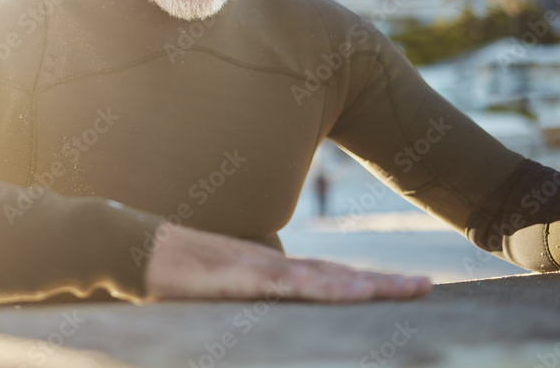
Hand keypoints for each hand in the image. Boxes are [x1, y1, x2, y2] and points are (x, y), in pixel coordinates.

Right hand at [144, 223, 431, 301]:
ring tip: (413, 289)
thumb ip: (237, 299)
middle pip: (337, 276)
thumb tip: (252, 316)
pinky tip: (358, 292)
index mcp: (265, 269)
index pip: (324, 277)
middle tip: (429, 287)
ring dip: (371, 284)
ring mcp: (258, 268)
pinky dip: (330, 289)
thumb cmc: (163, 270)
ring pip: (327, 278)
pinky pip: (294, 285)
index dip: (362, 282)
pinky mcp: (241, 276)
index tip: (399, 288)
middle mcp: (270, 264)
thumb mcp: (210, 292)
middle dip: (383, 283)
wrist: (130, 243)